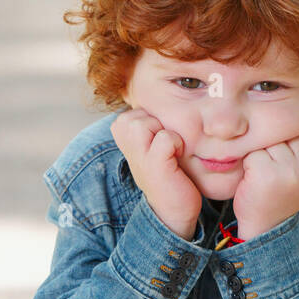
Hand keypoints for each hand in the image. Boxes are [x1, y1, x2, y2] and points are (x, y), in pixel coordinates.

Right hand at [111, 107, 201, 239]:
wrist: (173, 207)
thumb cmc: (167, 168)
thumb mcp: (153, 138)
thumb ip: (150, 117)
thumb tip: (159, 90)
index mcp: (121, 128)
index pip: (140, 103)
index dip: (156, 118)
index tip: (158, 141)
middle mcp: (123, 139)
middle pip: (142, 111)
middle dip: (160, 124)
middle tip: (165, 147)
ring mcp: (135, 152)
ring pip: (148, 121)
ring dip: (167, 134)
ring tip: (169, 151)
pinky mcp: (152, 163)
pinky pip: (167, 138)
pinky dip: (177, 145)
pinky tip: (175, 159)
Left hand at [231, 127, 298, 241]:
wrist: (266, 228)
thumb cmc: (280, 196)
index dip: (289, 140)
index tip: (281, 158)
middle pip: (285, 134)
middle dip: (273, 146)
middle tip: (269, 167)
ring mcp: (289, 170)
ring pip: (269, 141)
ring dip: (259, 154)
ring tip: (261, 173)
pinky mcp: (267, 173)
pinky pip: (253, 152)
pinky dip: (248, 163)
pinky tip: (252, 179)